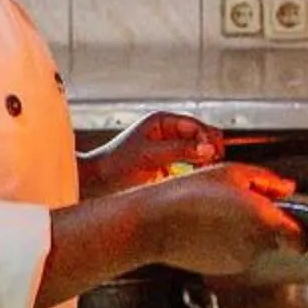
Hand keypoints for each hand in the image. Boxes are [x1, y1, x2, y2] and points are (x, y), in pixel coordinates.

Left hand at [81, 111, 224, 193]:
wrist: (96, 185)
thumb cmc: (116, 166)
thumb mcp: (148, 156)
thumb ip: (180, 150)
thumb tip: (209, 148)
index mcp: (163, 122)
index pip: (196, 126)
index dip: (207, 139)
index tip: (212, 156)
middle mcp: (169, 133)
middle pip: (203, 137)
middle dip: (210, 150)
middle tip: (210, 167)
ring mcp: (170, 151)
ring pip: (200, 153)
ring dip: (205, 163)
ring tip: (203, 175)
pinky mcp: (169, 168)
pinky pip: (192, 168)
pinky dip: (197, 173)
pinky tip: (195, 181)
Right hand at [129, 164, 303, 276]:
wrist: (153, 223)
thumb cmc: (187, 194)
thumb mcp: (232, 173)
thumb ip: (268, 182)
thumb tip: (288, 188)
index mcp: (262, 220)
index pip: (303, 238)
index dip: (305, 230)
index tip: (299, 220)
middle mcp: (254, 245)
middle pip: (277, 236)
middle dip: (269, 221)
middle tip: (244, 202)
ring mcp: (238, 260)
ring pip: (256, 244)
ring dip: (248, 230)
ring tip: (220, 212)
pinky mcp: (223, 268)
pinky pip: (237, 253)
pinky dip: (231, 242)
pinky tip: (210, 227)